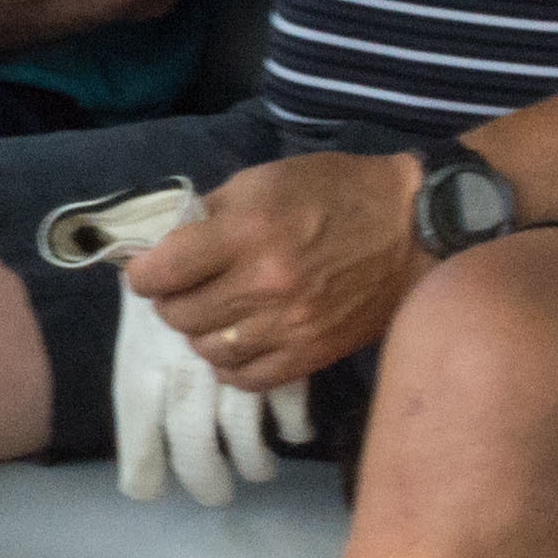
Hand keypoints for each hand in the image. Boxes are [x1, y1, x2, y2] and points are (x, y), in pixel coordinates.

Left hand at [74, 185, 313, 506]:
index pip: (161, 271)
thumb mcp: (266, 179)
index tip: (149, 269)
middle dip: (170, 300)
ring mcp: (288, 327)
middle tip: (184, 287)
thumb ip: (212, 211)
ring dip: (201, 331)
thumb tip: (166, 243)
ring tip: (215, 312)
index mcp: (248, 232)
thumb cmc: (337, 192)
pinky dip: (231, 364)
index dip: (143, 271)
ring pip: (207, 349)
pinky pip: (246, 379)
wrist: (415, 231)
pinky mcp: (310, 356)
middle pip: (178, 314)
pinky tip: (238, 342)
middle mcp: (263, 285)